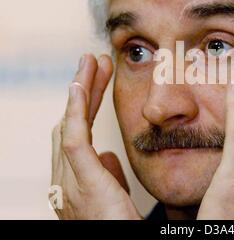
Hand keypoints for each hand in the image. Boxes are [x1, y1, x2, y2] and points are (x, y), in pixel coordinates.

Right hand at [50, 54, 140, 219]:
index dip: (85, 102)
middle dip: (82, 90)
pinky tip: (78, 85)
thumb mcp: (112, 196)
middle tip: (94, 61)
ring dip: (80, 90)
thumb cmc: (117, 226)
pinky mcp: (80, 184)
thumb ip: (106, 175)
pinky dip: (73, 111)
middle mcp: (65, 177)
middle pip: (70, 121)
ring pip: (69, 123)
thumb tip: (108, 156)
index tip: (98, 78)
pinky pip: (73, 140)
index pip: (76, 130)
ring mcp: (69, 181)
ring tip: (91, 61)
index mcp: (74, 179)